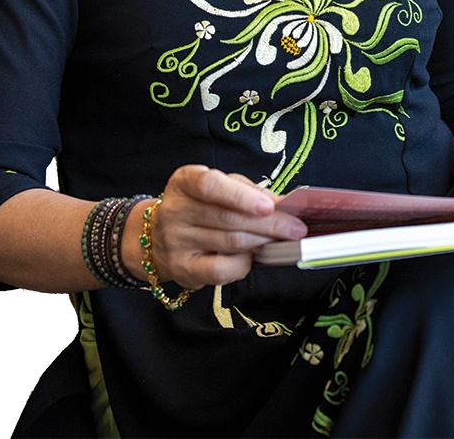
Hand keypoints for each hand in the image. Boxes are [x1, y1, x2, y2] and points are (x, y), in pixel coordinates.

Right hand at [122, 165, 306, 289]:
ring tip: (284, 239)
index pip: (211, 186)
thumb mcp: (220, 187)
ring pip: (229, 243)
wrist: (157, 236)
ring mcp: (176, 242)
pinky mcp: (182, 269)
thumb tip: (284, 204)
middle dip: (270, 224)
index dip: (241, 197)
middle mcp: (175, 211)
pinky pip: (220, 271)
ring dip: (263, 242)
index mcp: (185, 181)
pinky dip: (244, 264)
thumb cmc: (201, 205)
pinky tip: (254, 257)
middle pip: (228, 219)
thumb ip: (249, 192)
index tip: (270, 206)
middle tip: (296, 228)